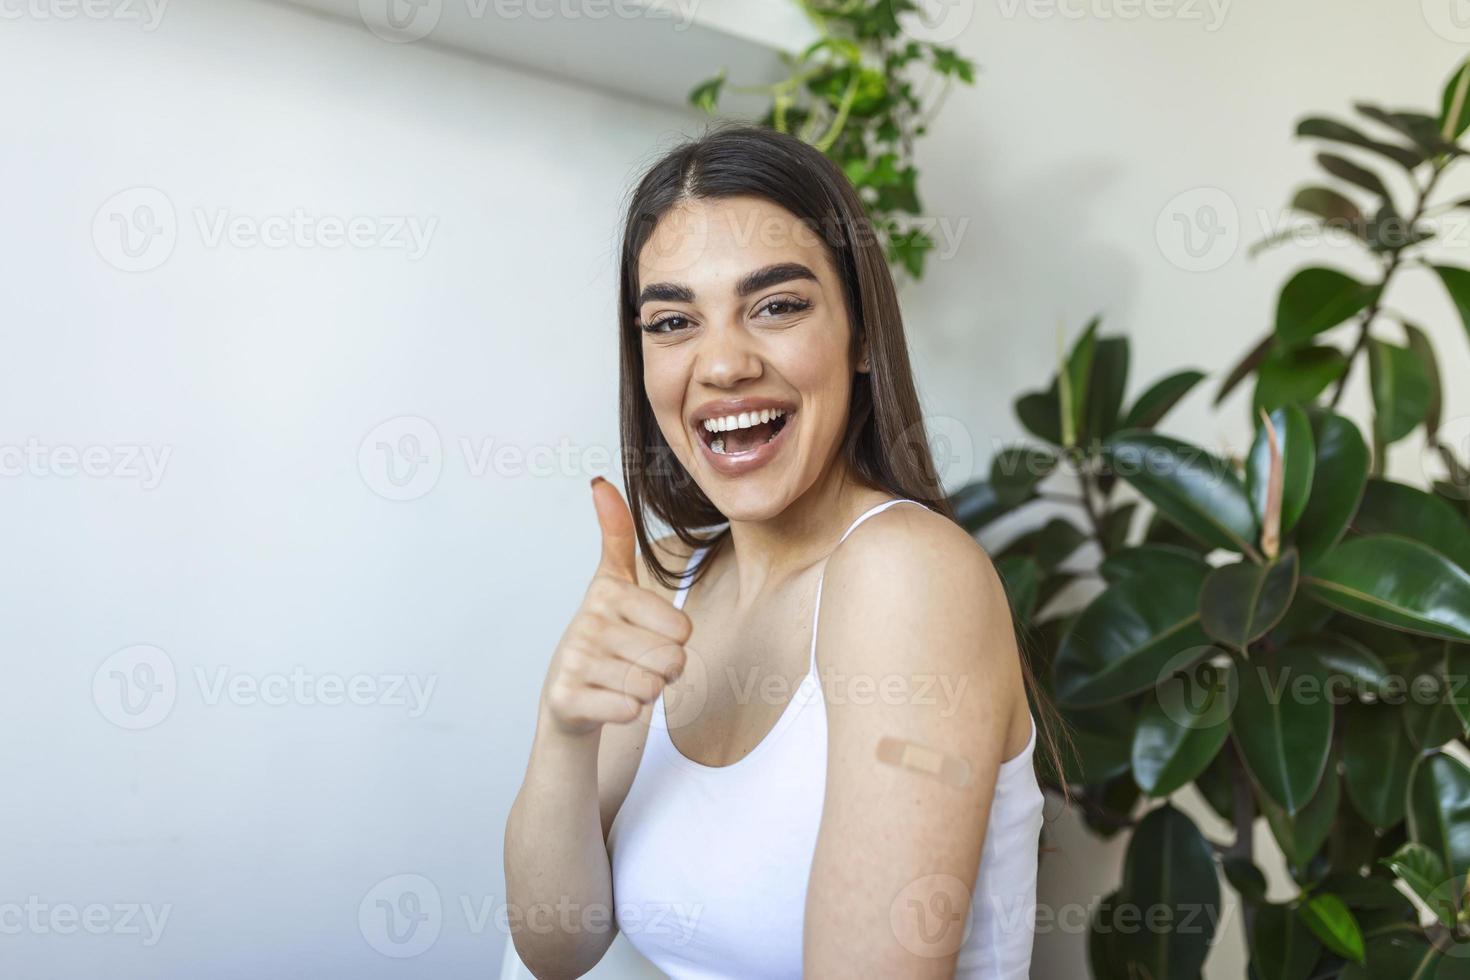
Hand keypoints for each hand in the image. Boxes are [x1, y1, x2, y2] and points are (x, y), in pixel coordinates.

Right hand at [541, 477, 692, 737]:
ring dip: (645, 692)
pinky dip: (626, 712)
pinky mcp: (566, 697)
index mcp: (607, 591)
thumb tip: (599, 481)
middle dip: (663, 672)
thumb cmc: (604, 638)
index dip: (673, 643)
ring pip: (651, 687)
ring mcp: (574, 659)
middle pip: (671, 660)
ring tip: (621, 681)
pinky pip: (629, 710)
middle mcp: (587, 621)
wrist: (567, 698)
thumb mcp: (612, 584)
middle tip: (635, 664)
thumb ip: (615, 535)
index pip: (682, 630)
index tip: (645, 637)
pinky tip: (607, 702)